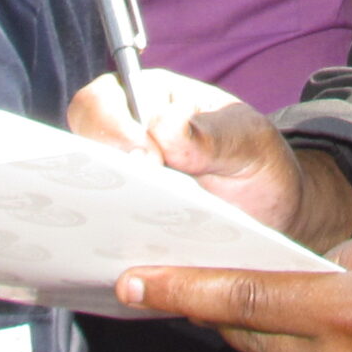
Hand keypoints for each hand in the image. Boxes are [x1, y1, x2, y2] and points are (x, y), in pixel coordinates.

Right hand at [69, 69, 316, 236]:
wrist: (274, 213)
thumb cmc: (259, 164)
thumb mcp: (249, 144)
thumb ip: (212, 134)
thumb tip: (165, 128)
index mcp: (151, 98)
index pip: (101, 101)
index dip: (112, 128)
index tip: (147, 160)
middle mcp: (127, 136)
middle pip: (78, 146)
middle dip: (101, 171)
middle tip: (140, 196)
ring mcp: (122, 181)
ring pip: (82, 192)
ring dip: (102, 210)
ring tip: (136, 227)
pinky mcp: (124, 221)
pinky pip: (100, 229)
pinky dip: (110, 239)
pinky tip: (134, 252)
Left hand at [118, 215, 351, 351]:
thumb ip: (344, 257)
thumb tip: (302, 272)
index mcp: (350, 311)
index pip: (245, 297)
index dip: (184, 290)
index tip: (137, 282)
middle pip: (257, 340)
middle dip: (232, 311)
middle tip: (209, 287)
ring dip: (286, 344)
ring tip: (325, 314)